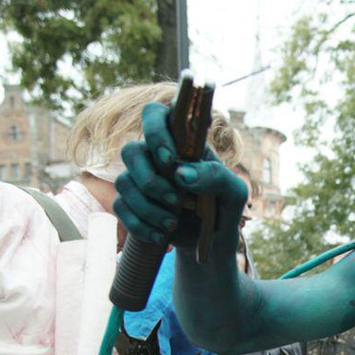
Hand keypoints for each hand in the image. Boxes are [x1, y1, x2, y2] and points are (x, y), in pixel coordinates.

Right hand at [112, 102, 247, 250]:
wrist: (211, 241)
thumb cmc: (224, 208)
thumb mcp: (233, 192)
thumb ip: (216, 176)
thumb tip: (181, 173)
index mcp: (181, 142)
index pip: (155, 114)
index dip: (155, 131)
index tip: (170, 160)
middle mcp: (155, 156)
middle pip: (130, 150)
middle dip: (149, 179)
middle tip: (176, 200)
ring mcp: (140, 179)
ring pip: (123, 182)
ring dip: (147, 207)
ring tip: (172, 224)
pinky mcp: (131, 203)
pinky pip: (120, 207)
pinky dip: (139, 224)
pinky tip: (159, 235)